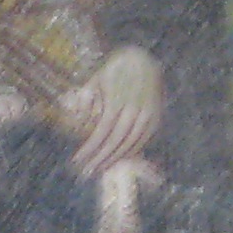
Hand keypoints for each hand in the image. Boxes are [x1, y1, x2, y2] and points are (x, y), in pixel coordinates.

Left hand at [61, 46, 161, 178]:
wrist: (143, 60)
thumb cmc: (115, 70)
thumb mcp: (96, 79)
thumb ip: (85, 97)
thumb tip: (76, 116)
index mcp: (116, 101)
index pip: (101, 132)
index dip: (90, 148)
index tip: (78, 160)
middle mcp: (133, 110)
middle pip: (115, 142)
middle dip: (100, 159)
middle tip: (87, 171)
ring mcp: (147, 114)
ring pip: (131, 144)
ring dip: (115, 159)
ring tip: (100, 168)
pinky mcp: (156, 117)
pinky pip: (143, 140)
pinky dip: (131, 151)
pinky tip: (119, 158)